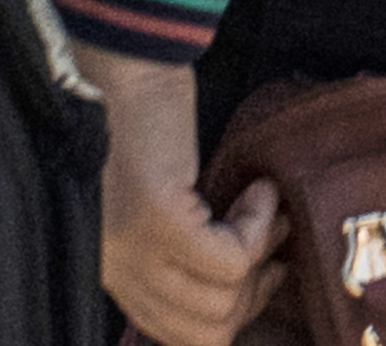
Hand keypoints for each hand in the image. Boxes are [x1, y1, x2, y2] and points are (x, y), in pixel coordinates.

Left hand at [68, 40, 282, 345]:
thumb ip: (172, 247)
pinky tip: (259, 190)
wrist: (122, 66)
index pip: (174, 335)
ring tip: (266, 211)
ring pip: (220, 304)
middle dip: (253, 295)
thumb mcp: (151, 203)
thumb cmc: (143, 123)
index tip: (257, 274)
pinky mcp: (158, 217)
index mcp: (115, 272)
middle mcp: (118, 272)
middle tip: (270, 247)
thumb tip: (232, 283)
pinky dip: (258, 227)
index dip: (228, 315)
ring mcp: (135, 249)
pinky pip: (229, 258)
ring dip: (261, 257)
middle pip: (202, 333)